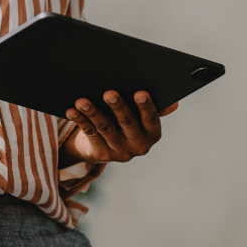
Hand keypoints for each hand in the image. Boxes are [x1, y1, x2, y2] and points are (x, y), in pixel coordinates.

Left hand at [62, 91, 177, 164]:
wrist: (105, 146)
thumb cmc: (126, 122)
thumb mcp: (141, 116)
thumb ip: (154, 108)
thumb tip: (174, 103)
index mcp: (152, 133)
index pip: (151, 119)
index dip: (146, 107)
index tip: (140, 92)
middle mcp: (139, 146)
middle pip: (127, 123)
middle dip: (118, 107)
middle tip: (109, 92)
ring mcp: (120, 152)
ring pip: (105, 128)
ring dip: (93, 112)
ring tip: (82, 100)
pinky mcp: (102, 154)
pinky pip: (90, 133)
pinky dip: (80, 120)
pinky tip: (72, 110)